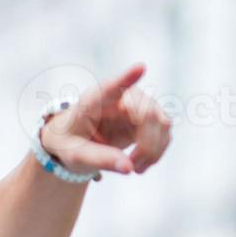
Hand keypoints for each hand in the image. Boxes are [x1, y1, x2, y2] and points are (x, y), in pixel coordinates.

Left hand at [40, 64, 172, 175]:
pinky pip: (165, 133)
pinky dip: (156, 152)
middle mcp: (121, 96)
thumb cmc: (70, 142)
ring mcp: (138, 103)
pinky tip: (140, 163)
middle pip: (148, 114)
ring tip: (134, 168)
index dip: (127, 78)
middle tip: (133, 169)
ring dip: (153, 151)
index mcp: (94, 101)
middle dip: (147, 145)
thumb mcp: (76, 155)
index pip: (112, 87)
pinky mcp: (150, 116)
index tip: (140, 67)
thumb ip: (100, 159)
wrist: (75, 139)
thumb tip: (129, 168)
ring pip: (162, 123)